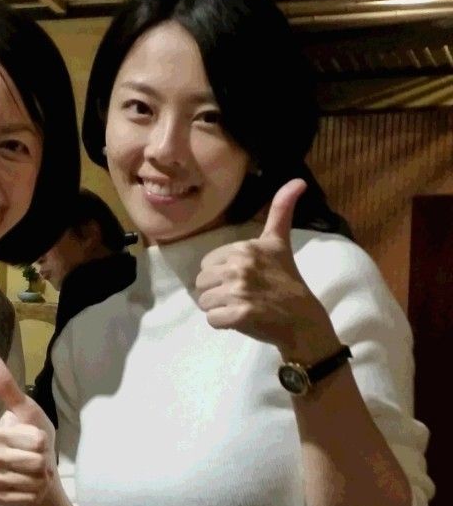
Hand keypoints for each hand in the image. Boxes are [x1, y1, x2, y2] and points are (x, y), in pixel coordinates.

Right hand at [0, 354, 56, 505]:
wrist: (39, 470)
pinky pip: (23, 499)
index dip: (44, 442)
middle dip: (45, 462)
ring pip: (30, 482)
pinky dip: (33, 495)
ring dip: (41, 480)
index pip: (35, 440)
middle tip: (40, 459)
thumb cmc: (35, 436)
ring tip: (37, 474)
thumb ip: (9, 388)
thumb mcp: (29, 411)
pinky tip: (29, 488)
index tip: (39, 440)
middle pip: (34, 463)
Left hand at [194, 179, 339, 359]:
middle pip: (202, 282)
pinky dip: (223, 324)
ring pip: (204, 302)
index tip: (245, 279)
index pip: (207, 264)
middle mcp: (240, 266)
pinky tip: (241, 320)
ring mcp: (239, 291)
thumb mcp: (280, 242)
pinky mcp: (239, 315)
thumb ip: (281, 210)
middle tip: (242, 296)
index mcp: (244, 248)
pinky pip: (212, 320)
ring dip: (219, 309)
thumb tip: (297, 181)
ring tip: (242, 307)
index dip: (221, 274)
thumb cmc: (287, 279)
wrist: (302, 318)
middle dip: (217, 292)